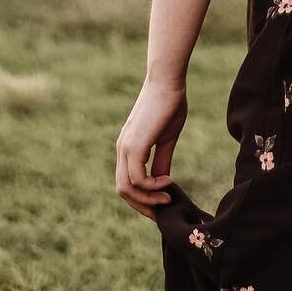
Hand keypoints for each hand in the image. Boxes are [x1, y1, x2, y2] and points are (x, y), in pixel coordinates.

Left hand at [116, 78, 186, 217]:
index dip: (143, 198)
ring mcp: (126, 147)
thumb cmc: (169, 104)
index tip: (163, 203)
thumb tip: (162, 183)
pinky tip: (168, 180)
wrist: (168, 81)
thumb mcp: (166, 138)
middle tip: (164, 210)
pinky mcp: (135, 145)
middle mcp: (122, 149)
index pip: (127, 182)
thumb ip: (161, 160)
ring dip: (148, 199)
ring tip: (168, 196)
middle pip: (123, 190)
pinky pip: (137, 178)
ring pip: (127, 188)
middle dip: (143, 205)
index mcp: (128, 147)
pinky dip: (152, 186)